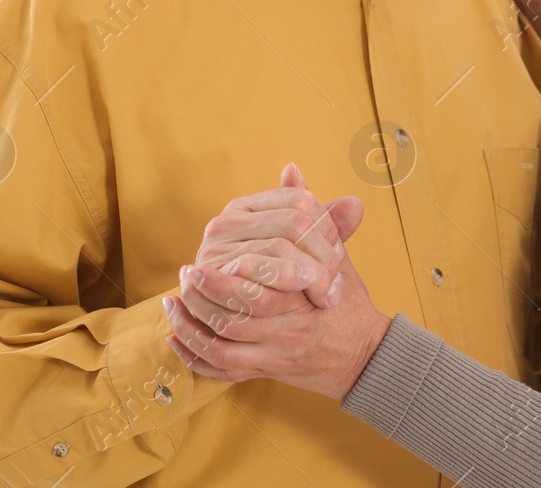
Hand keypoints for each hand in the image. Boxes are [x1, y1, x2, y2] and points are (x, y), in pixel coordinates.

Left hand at [164, 169, 390, 399]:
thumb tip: (291, 170)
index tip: (206, 255)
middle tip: (186, 276)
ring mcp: (279, 348)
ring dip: (193, 320)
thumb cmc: (346, 300)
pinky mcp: (268, 370)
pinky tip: (177, 338)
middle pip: (236, 309)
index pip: (262, 275)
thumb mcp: (335, 254)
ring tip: (174, 303)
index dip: (229, 268)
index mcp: (306, 289)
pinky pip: (222, 366)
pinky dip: (196, 354)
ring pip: (224, 337)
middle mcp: (291, 323)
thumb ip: (312, 214)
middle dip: (204, 294)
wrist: (366, 353)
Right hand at [192, 163, 363, 312]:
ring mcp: (214, 249)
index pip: (300, 199)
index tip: (339, 256)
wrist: (233, 332)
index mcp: (248, 207)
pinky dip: (288, 285)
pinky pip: (256, 273)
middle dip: (324, 255)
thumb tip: (355, 204)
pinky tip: (308, 301)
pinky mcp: (209, 279)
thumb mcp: (303, 254)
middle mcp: (226, 222)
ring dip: (313, 274)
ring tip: (328, 296)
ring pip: (280, 247)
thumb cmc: (275, 289)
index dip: (328, 227)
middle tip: (337, 285)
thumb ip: (328, 227)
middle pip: (295, 222)